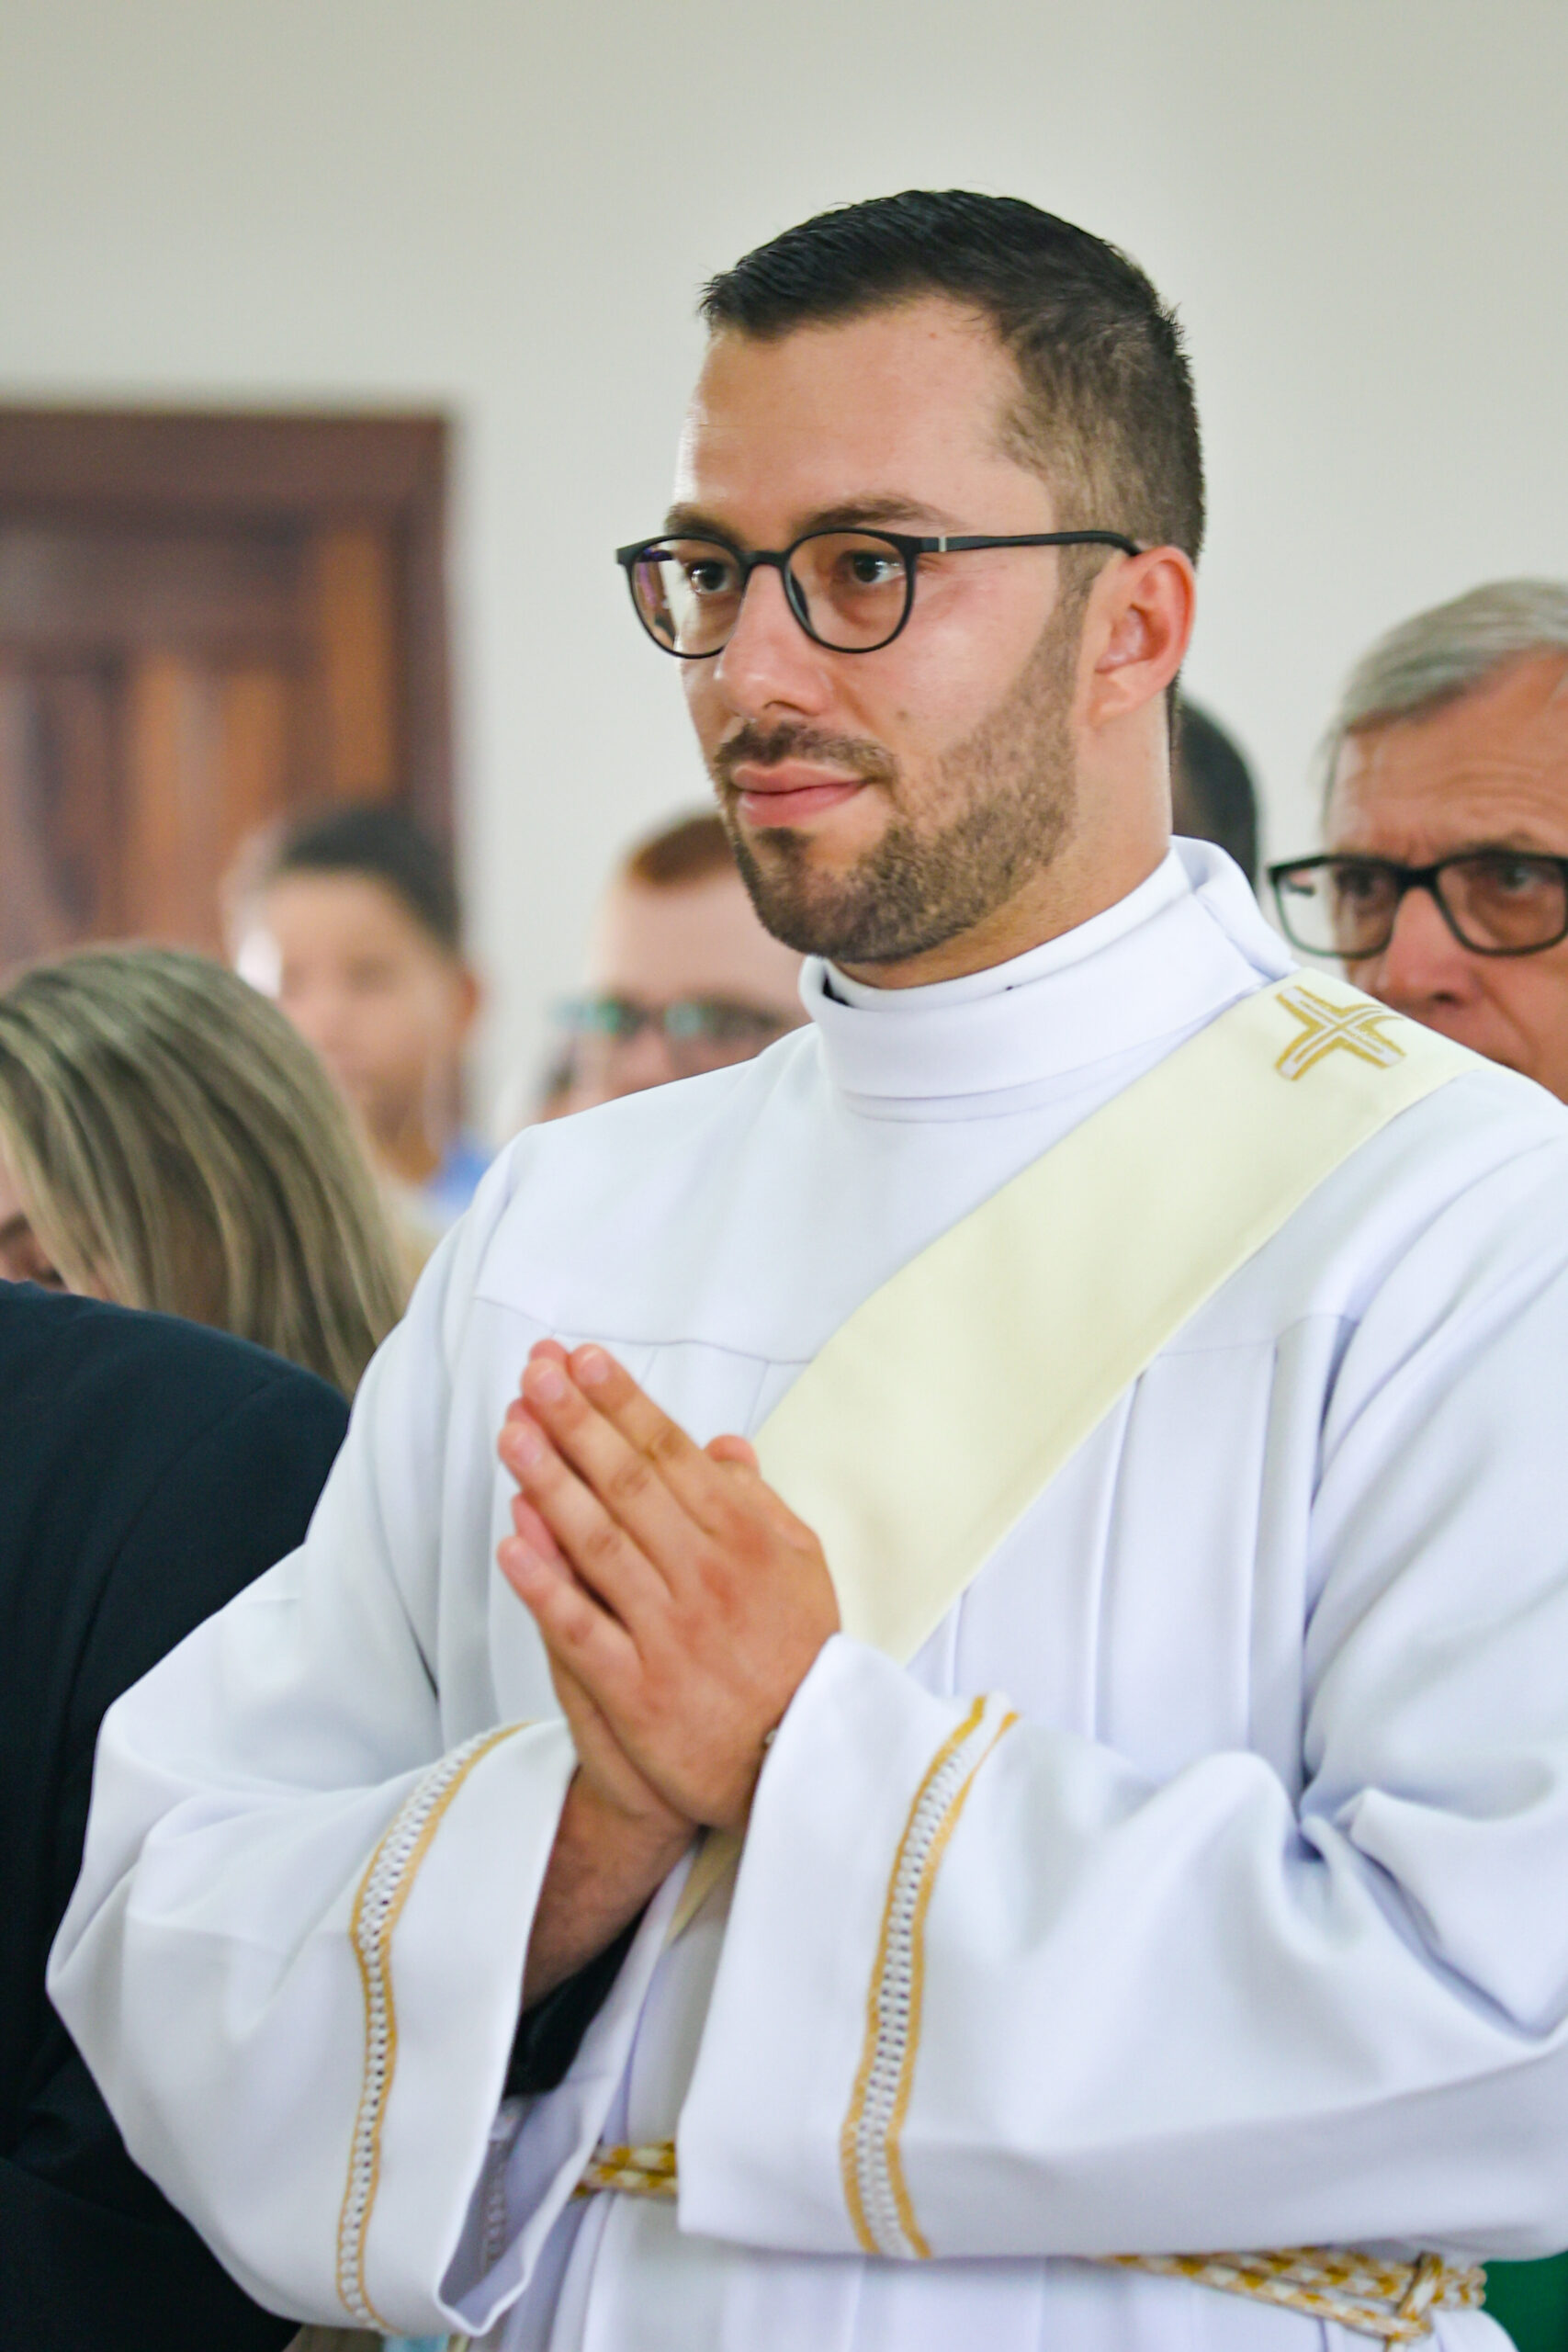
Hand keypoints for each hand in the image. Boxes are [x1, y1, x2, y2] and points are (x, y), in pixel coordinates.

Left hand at [496, 1341, 839, 1830]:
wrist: (801, 1766)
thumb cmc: (799, 1657)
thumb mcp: (802, 1568)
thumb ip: (760, 1503)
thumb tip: (723, 1445)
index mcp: (745, 1540)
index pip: (672, 1455)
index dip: (623, 1403)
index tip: (583, 1360)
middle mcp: (706, 1577)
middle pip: (629, 1484)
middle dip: (577, 1422)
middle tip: (535, 1374)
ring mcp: (670, 1634)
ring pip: (600, 1544)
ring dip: (551, 1483)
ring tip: (512, 1433)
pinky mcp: (640, 1692)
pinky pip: (582, 1629)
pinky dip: (545, 1586)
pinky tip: (511, 1542)